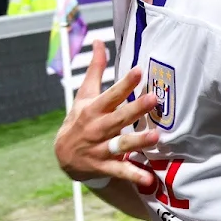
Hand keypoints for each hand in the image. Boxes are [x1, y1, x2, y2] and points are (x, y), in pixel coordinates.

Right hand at [54, 41, 159, 185]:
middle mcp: (97, 128)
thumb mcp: (84, 95)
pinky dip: (133, 175)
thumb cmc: (79, 119)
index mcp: (93, 109)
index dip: (124, 83)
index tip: (139, 71)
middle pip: (117, 118)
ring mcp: (99, 148)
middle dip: (135, 109)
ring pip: (120, 144)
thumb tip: (99, 41)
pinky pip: (119, 171)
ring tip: (156, 136)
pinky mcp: (103, 166)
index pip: (110, 94)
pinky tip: (148, 179)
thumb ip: (95, 69)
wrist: (63, 155)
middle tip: (153, 100)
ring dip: (137, 141)